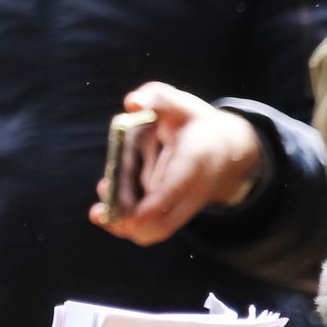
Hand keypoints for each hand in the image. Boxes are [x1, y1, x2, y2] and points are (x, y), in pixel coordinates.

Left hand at [91, 81, 264, 245]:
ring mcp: (185, 206)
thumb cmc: (193, 122)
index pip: (174, 188)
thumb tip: (131, 104)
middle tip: (99, 213)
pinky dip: (129, 221)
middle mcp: (192, 190)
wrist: (227, 148)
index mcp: (193, 161)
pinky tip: (109, 205)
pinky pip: (152, 226)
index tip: (129, 218)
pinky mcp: (174, 213)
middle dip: (130, 224)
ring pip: (155, 230)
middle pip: (163, 222)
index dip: (153, 206)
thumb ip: (154, 96)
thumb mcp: (176, 102)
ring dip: (125, 225)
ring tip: (99, 211)